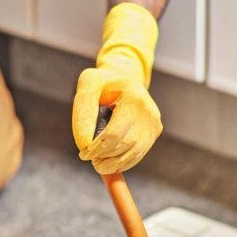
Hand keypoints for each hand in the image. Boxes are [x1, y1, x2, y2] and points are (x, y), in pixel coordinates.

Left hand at [72, 3, 162, 173]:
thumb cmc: (103, 79)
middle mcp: (149, 112)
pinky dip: (124, 161)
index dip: (96, 149)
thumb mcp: (86, 85)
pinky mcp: (155, 131)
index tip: (83, 153)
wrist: (127, 73)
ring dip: (113, 163)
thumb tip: (83, 143)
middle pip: (124, 147)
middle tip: (88, 159)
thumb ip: (80, 112)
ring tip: (97, 160)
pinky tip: (111, 159)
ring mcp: (155, 123)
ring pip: (133, 155)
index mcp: (134, 99)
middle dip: (103, 158)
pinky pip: (139, 154)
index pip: (113, 135)